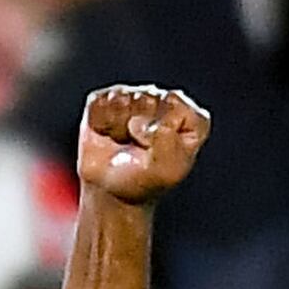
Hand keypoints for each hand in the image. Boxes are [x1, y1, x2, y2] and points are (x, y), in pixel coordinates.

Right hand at [76, 84, 209, 203]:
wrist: (111, 192)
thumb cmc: (143, 181)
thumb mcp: (164, 172)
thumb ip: (166, 144)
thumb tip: (146, 123)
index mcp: (190, 118)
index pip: (178, 107)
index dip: (163, 129)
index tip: (157, 151)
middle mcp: (165, 102)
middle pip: (148, 99)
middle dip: (138, 128)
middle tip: (138, 148)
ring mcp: (136, 96)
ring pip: (122, 98)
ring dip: (117, 125)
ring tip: (122, 141)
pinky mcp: (108, 98)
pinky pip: (98, 101)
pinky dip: (99, 122)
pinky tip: (107, 134)